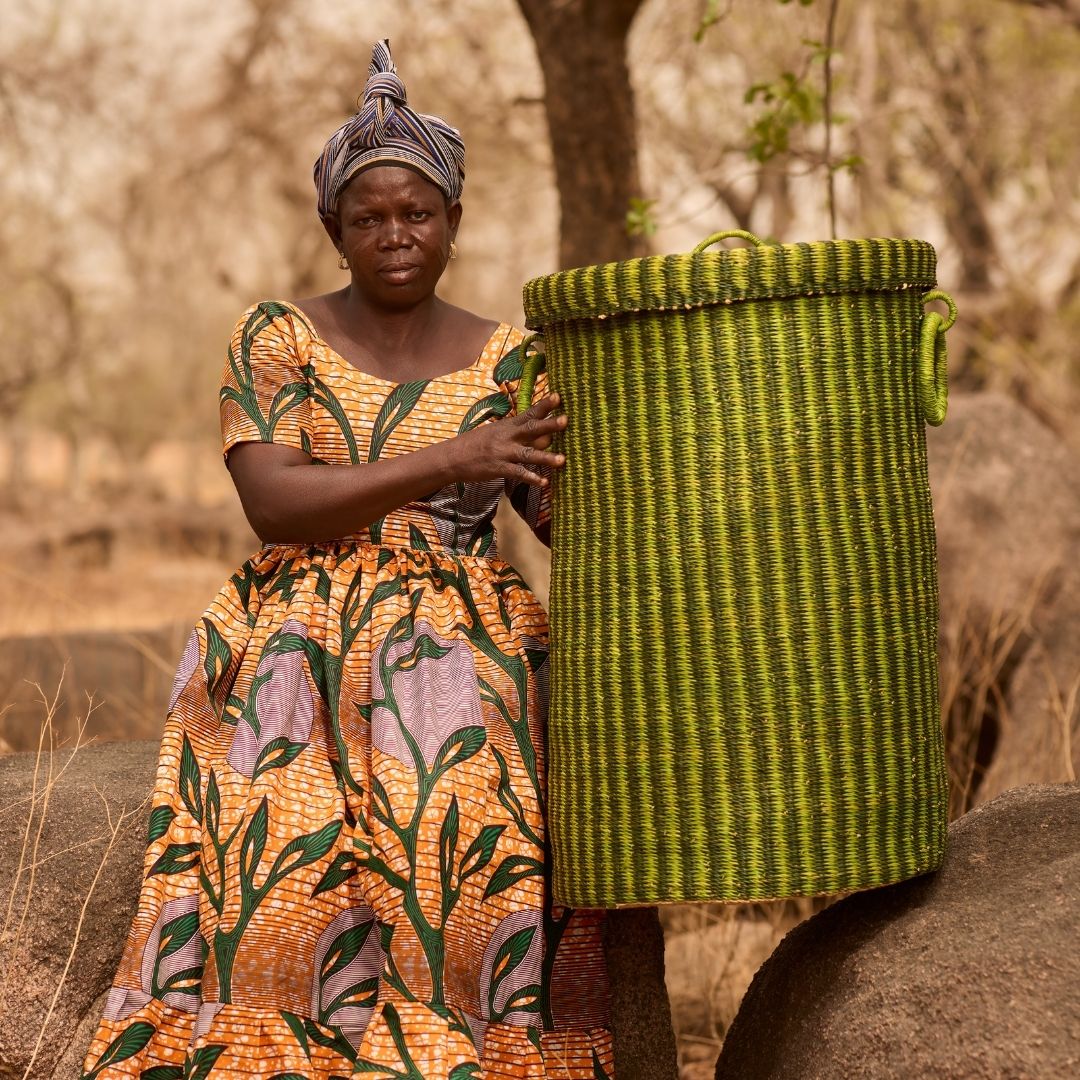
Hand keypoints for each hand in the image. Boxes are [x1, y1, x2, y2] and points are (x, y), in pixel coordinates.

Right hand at [450, 392, 566, 486]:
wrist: (452, 457)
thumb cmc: (477, 444)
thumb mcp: (496, 432)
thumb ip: (519, 434)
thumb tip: (544, 436)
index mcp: (508, 425)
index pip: (529, 413)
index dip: (544, 405)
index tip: (558, 396)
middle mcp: (507, 437)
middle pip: (531, 429)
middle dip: (549, 425)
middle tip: (566, 420)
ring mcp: (503, 453)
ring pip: (528, 454)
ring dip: (546, 457)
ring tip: (562, 460)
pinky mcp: (499, 468)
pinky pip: (518, 473)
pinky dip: (531, 478)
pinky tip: (544, 483)